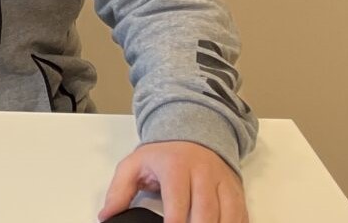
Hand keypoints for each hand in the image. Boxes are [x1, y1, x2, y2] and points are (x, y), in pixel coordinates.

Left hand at [101, 141, 245, 222]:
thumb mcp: (134, 165)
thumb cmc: (163, 155)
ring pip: (227, 215)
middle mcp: (203, 174)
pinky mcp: (236, 192)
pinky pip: (240, 216)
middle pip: (206, 212)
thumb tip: (106, 215)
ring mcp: (222, 183)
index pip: (177, 201)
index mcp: (175, 167)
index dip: (175, 222)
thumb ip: (118, 191)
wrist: (193, 133)